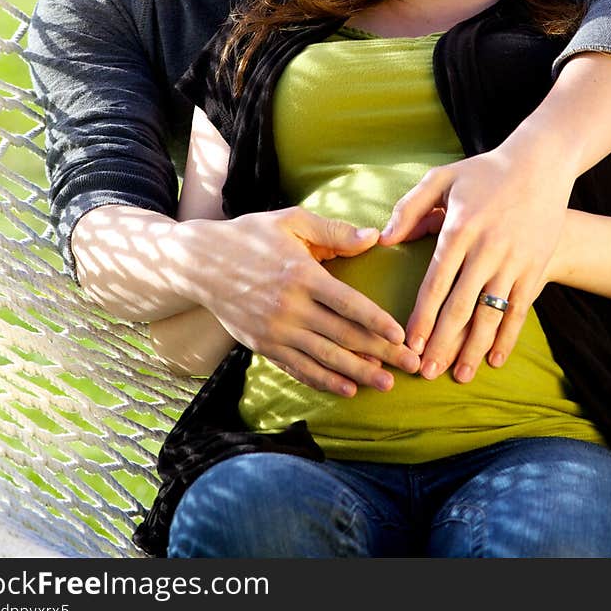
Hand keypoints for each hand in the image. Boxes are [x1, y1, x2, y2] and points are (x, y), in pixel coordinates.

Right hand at [195, 206, 420, 395]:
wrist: (200, 264)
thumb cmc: (250, 236)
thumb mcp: (291, 222)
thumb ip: (334, 231)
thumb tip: (374, 237)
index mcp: (300, 275)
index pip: (347, 304)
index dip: (376, 321)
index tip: (401, 334)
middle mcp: (289, 308)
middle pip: (343, 336)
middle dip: (380, 352)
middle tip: (411, 364)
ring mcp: (275, 331)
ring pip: (324, 358)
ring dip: (358, 373)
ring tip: (387, 383)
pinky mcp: (263, 346)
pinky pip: (299, 368)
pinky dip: (324, 381)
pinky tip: (347, 388)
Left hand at [379, 136, 570, 382]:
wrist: (541, 165)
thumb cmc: (484, 172)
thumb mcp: (442, 178)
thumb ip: (409, 208)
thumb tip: (383, 239)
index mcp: (459, 229)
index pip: (435, 283)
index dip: (422, 318)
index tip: (409, 343)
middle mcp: (487, 249)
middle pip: (460, 307)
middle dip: (442, 343)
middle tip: (426, 372)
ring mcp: (514, 260)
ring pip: (490, 314)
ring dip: (473, 348)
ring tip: (459, 375)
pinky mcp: (535, 267)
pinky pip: (520, 310)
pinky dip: (508, 337)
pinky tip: (494, 359)